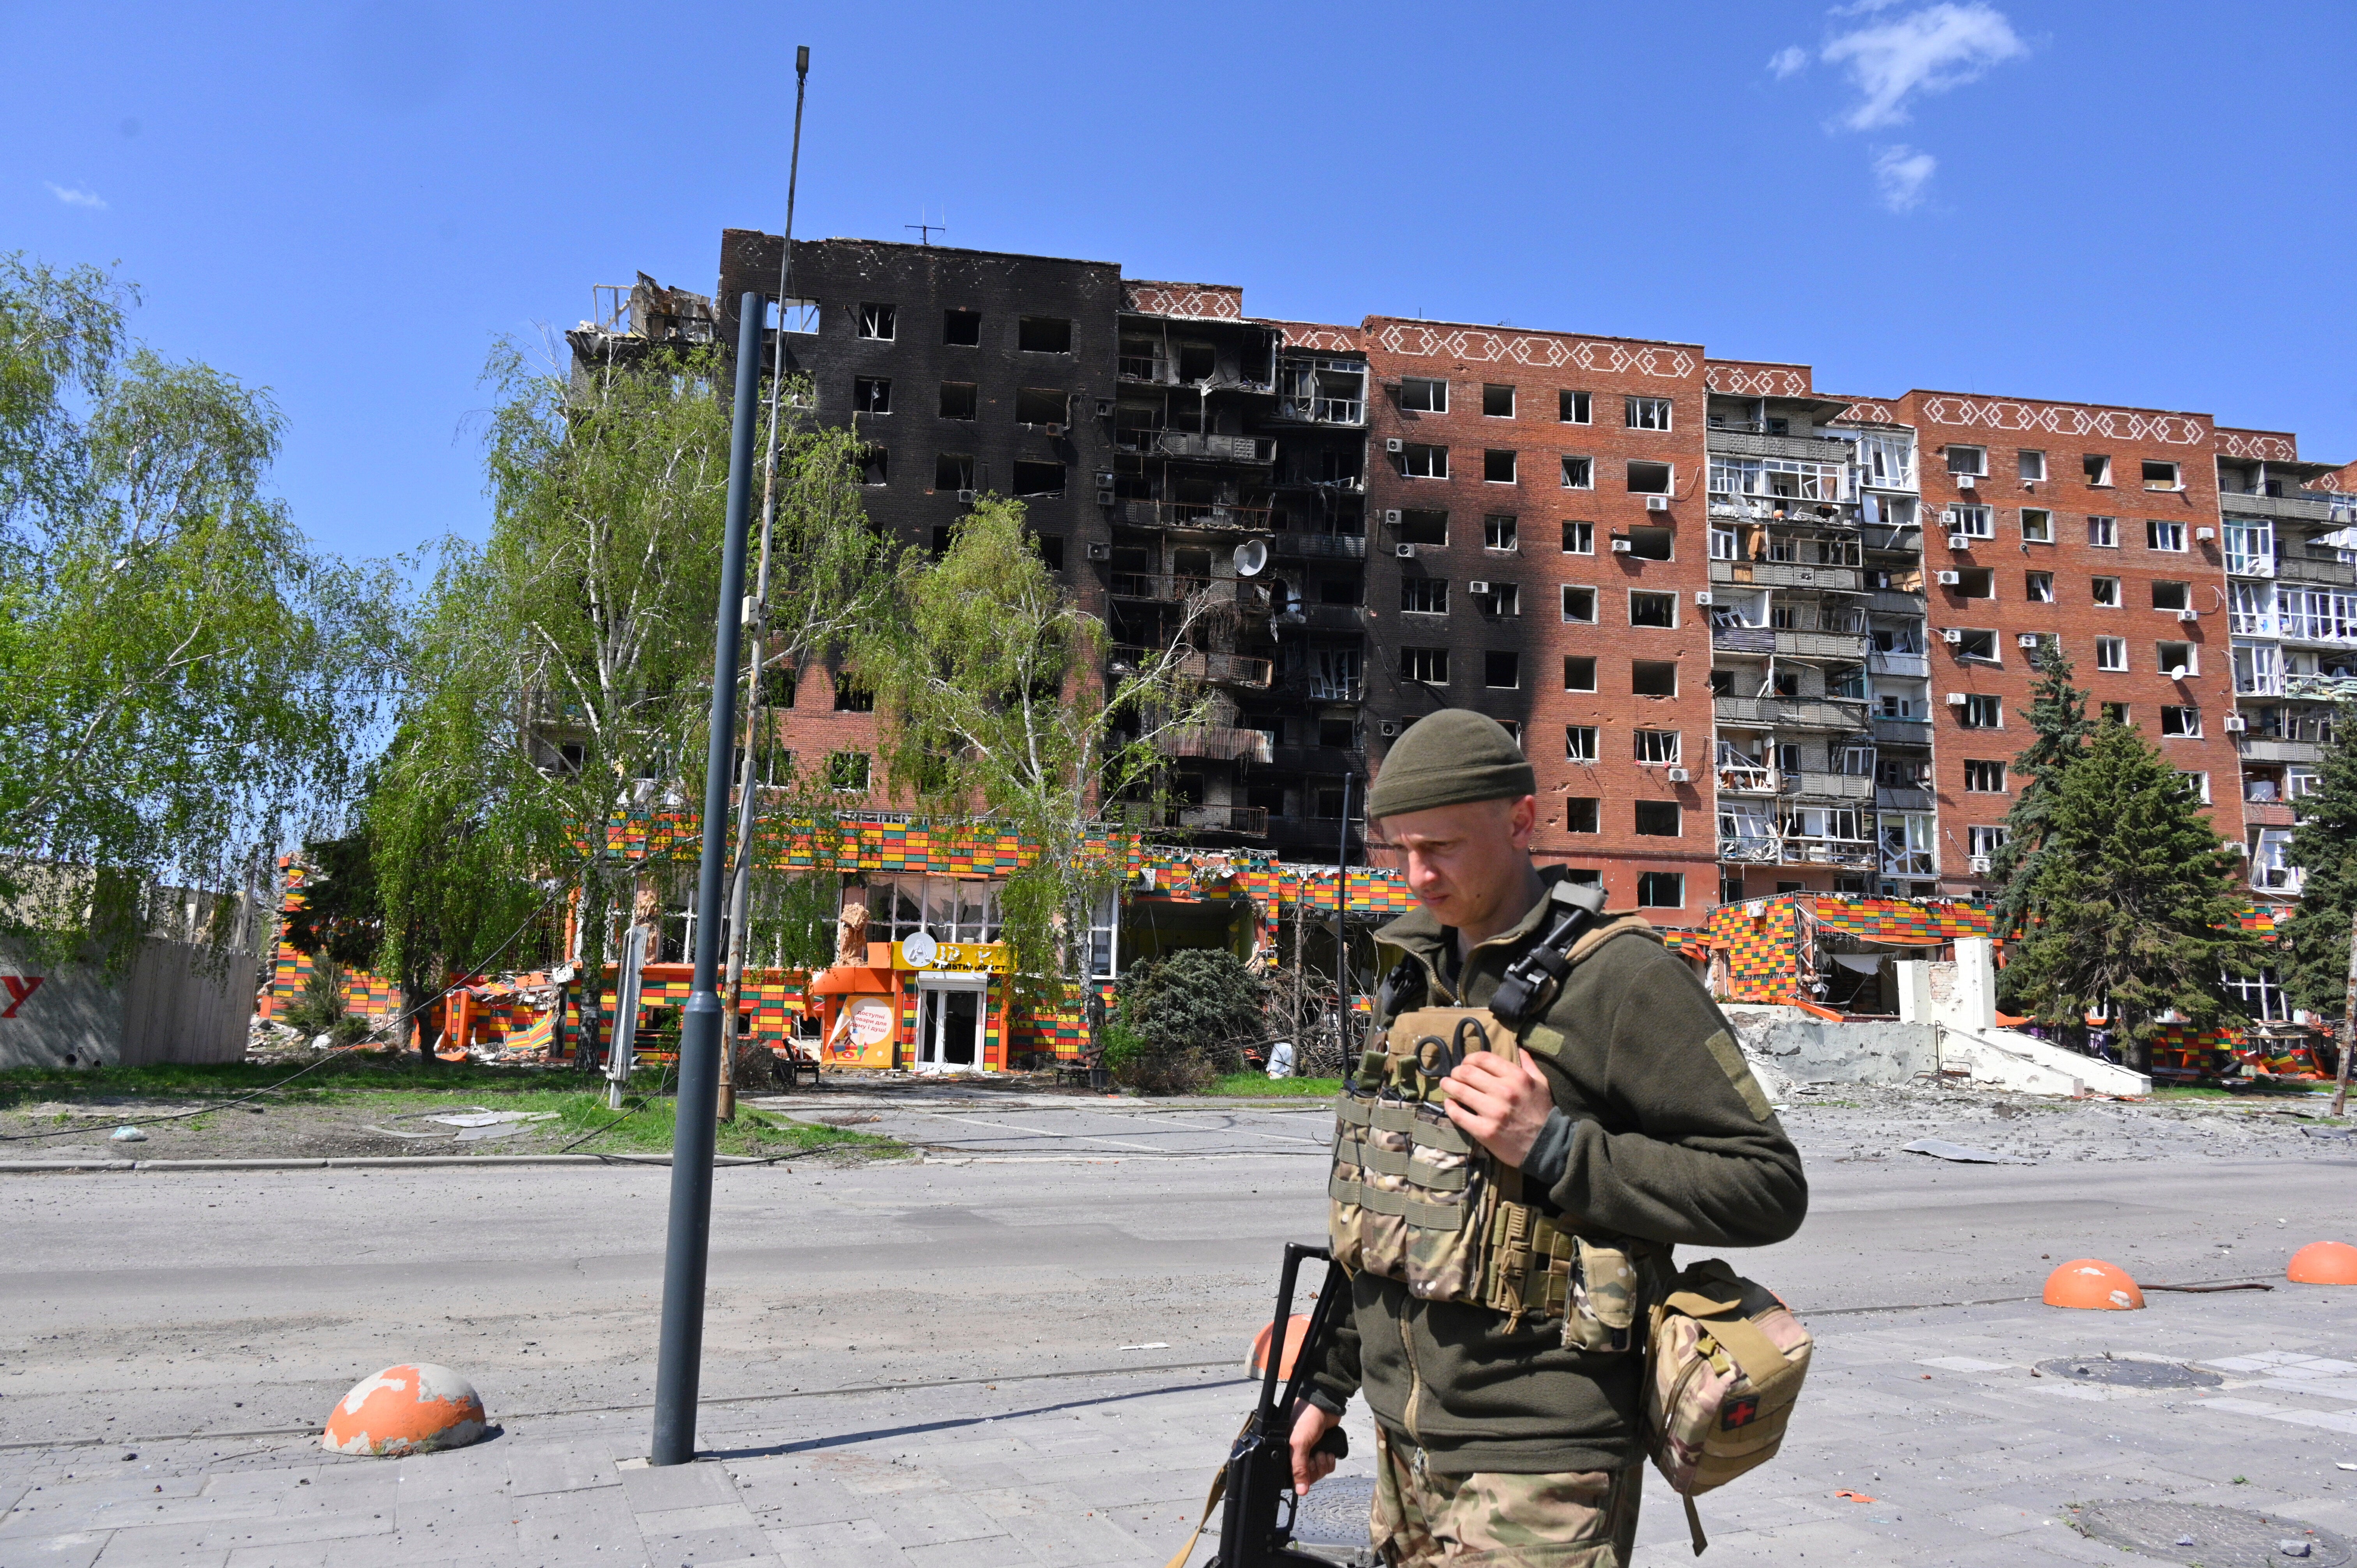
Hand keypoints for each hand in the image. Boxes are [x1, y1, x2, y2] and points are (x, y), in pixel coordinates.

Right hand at [1288, 1399, 1341, 1491]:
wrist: (1326, 1405)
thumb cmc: (1307, 1418)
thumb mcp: (1299, 1443)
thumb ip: (1299, 1468)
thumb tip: (1300, 1491)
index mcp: (1285, 1452)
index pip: (1292, 1477)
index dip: (1301, 1477)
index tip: (1307, 1468)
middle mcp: (1296, 1454)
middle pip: (1307, 1477)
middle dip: (1315, 1469)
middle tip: (1315, 1457)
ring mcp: (1310, 1452)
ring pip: (1318, 1472)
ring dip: (1323, 1465)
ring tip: (1323, 1453)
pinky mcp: (1322, 1449)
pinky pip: (1327, 1466)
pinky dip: (1330, 1462)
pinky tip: (1329, 1452)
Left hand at [1441, 1050, 1553, 1167]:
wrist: (1547, 1146)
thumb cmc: (1543, 1113)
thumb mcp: (1541, 1083)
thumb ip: (1529, 1064)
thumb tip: (1518, 1048)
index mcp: (1516, 1077)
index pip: (1483, 1058)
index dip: (1469, 1059)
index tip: (1466, 1063)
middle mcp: (1504, 1091)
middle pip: (1467, 1072)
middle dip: (1456, 1071)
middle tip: (1454, 1075)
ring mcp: (1493, 1112)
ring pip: (1459, 1090)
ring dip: (1449, 1085)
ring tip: (1446, 1084)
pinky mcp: (1484, 1131)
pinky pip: (1458, 1114)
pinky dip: (1450, 1106)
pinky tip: (1449, 1103)